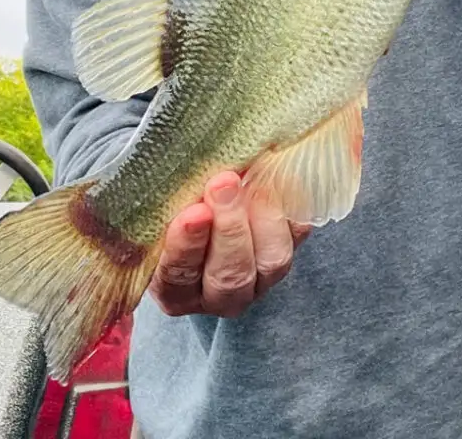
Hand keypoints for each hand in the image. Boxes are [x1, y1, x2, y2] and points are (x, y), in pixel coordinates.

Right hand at [148, 171, 310, 318]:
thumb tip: (181, 169)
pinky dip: (290, 204)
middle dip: (229, 228)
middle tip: (224, 182)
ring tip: (255, 176)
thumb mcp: (163, 205)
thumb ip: (170, 197)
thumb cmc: (173, 204)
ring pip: (271, 262)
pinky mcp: (286, 251)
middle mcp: (218, 292)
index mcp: (175, 289)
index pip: (178, 276)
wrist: (210, 193)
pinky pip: (297, 234)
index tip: (194, 212)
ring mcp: (259, 278)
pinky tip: (276, 174)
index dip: (187, 245)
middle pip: (230, 276)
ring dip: (264, 217)